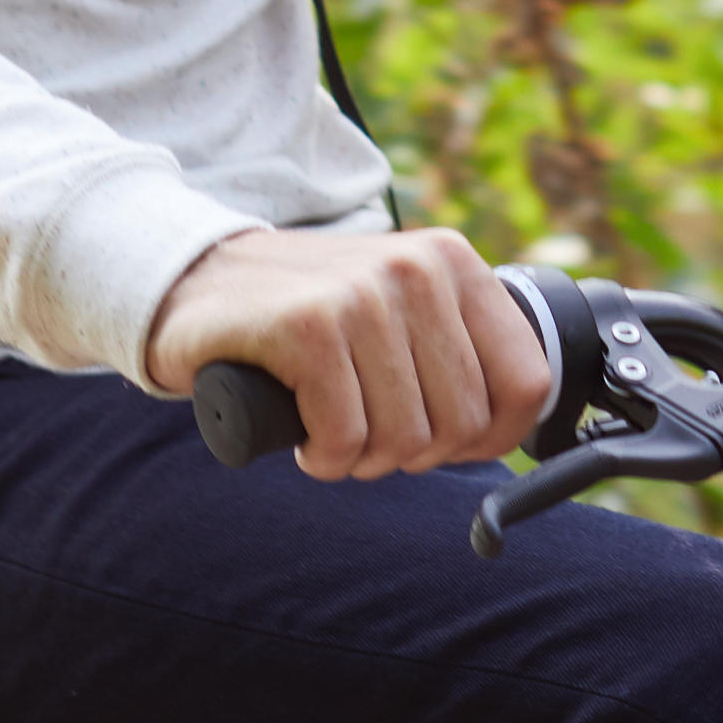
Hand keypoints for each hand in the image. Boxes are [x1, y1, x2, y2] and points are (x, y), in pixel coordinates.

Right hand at [146, 226, 554, 481]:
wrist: (196, 284)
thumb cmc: (308, 318)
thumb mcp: (401, 313)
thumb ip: (461, 350)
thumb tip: (520, 427)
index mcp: (454, 263)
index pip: (526, 383)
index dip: (493, 438)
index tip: (447, 442)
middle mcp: (416, 269)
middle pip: (463, 425)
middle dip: (415, 453)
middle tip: (368, 431)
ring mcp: (361, 295)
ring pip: (405, 439)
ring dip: (364, 459)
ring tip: (333, 428)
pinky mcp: (307, 327)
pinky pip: (345, 438)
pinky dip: (324, 457)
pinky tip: (304, 435)